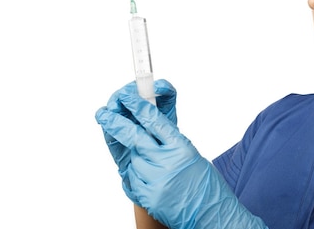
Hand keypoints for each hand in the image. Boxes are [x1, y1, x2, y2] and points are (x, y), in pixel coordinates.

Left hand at [95, 88, 266, 228]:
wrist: (211, 215)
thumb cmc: (205, 184)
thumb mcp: (191, 154)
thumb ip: (169, 141)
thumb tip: (146, 126)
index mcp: (181, 147)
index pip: (155, 121)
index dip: (138, 106)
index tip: (125, 97)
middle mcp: (167, 162)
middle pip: (135, 137)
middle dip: (116, 124)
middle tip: (103, 114)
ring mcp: (155, 180)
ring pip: (133, 160)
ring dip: (137, 159)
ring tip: (154, 168)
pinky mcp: (147, 197)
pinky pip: (132, 180)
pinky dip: (137, 177)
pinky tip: (151, 181)